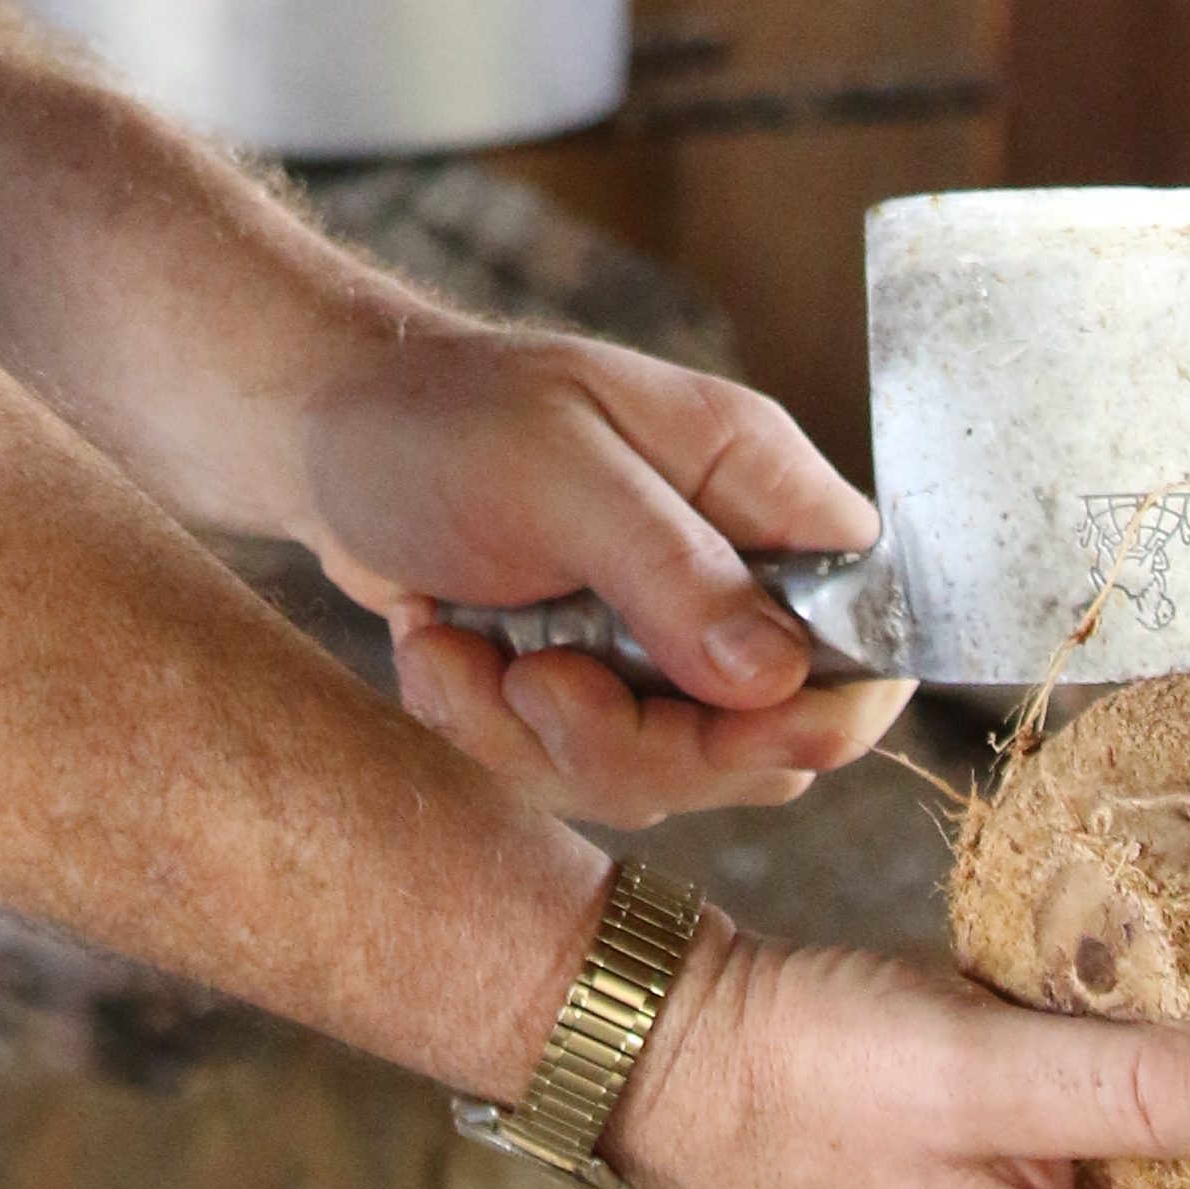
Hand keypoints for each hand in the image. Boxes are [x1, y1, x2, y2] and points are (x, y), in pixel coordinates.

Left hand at [291, 323, 907, 820]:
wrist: (320, 433)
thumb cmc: (438, 415)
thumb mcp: (556, 471)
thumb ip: (670, 571)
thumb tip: (779, 679)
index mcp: (755, 487)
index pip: (869, 626)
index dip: (825, 705)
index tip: (729, 727)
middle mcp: (726, 572)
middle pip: (765, 738)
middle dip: (638, 740)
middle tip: (536, 680)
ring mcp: (657, 643)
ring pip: (665, 773)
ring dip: (540, 737)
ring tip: (455, 651)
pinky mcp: (587, 690)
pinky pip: (573, 773)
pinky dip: (489, 734)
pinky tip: (435, 654)